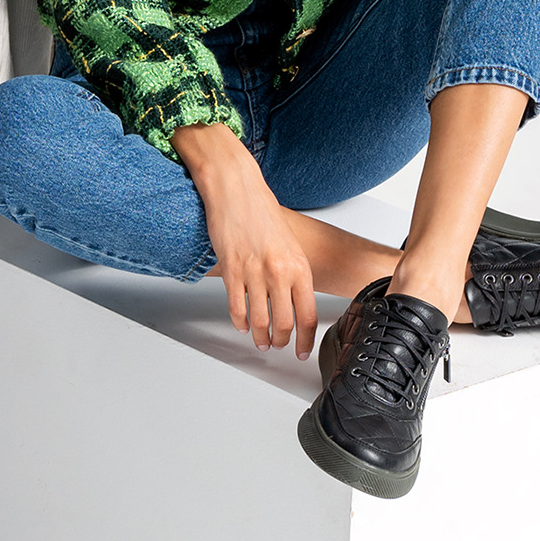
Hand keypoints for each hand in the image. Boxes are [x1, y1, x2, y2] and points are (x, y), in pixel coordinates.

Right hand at [172, 122, 318, 354]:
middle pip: (284, 323)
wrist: (237, 189)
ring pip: (259, 320)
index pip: (307, 315)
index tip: (303, 351)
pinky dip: (240, 322)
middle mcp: (279, 271)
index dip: (306, 340)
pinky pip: (237, 307)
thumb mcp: (289, 243)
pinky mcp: (231, 269)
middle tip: (278, 346)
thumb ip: (293, 273)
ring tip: (260, 342)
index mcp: (299, 266)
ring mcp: (254, 272)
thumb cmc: (262, 212)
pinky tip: (242, 325)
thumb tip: (294, 301)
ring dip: (260, 337)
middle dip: (281, 341)